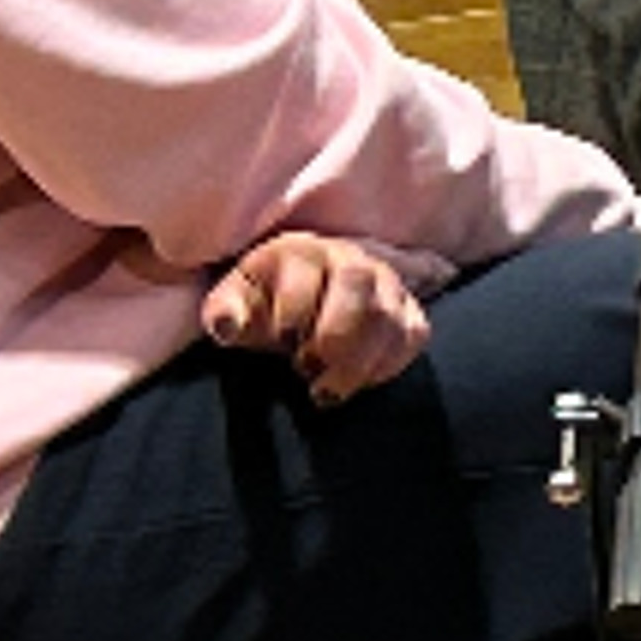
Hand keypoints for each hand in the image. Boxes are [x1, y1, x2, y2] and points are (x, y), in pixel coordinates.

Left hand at [201, 232, 430, 406]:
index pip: (304, 273)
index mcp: (300, 251)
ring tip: (328, 389)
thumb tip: (226, 327)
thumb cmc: (265, 306)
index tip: (281, 343)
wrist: (302, 304)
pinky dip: (389, 363)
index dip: (291, 314)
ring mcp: (385, 283)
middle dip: (335, 335)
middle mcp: (349, 259)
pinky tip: (360, 380)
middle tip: (308, 370)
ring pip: (389, 315)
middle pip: (357, 284)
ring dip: (360, 361)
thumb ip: (226, 312)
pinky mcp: (407, 309)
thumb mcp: (235, 303)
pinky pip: (414, 333)